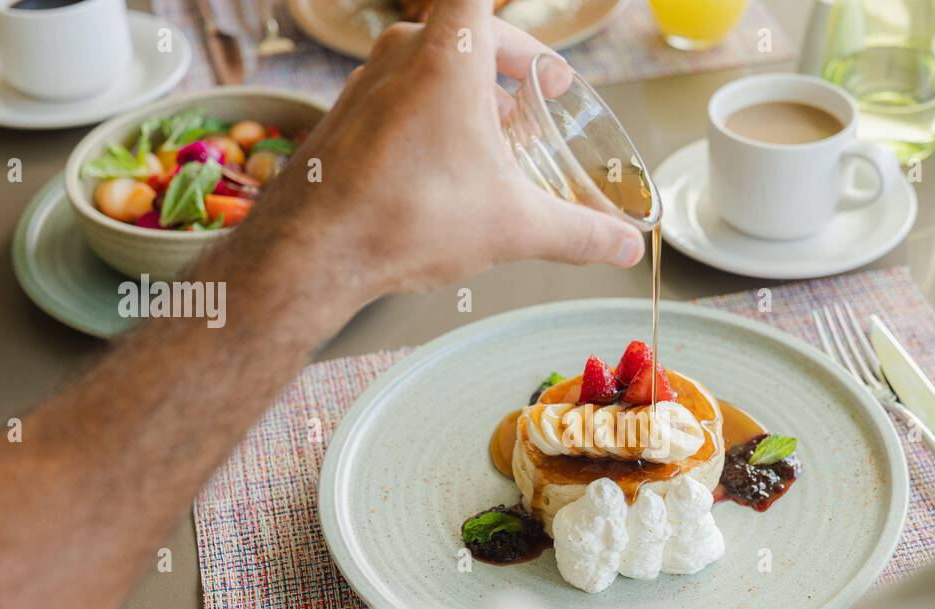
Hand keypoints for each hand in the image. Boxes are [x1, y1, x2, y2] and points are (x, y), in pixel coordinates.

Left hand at [238, 0, 645, 311]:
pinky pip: (401, 96)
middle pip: (468, 31)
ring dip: (470, 93)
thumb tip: (624, 245)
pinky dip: (433, 118)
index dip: (519, 33)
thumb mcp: (512, 226)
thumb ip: (577, 233)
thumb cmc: (407, 218)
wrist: (311, 251)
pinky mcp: (346, 114)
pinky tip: (447, 170)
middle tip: (541, 90)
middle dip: (511, 61)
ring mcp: (367, 81)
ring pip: (431, 65)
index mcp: (451, 55)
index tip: (541, 63)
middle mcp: (404, 53)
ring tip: (499, 141)